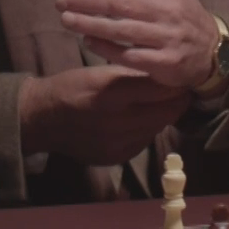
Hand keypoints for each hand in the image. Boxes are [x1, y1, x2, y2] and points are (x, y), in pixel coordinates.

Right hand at [18, 65, 191, 165]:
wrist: (44, 119)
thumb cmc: (73, 86)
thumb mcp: (101, 71)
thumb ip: (134, 75)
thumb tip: (164, 74)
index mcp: (113, 94)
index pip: (161, 90)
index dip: (177, 84)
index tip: (184, 77)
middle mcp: (118, 122)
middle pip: (165, 113)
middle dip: (177, 101)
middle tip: (181, 91)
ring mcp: (118, 144)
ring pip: (157, 128)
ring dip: (163, 115)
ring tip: (163, 103)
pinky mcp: (116, 157)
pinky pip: (143, 141)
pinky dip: (147, 129)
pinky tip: (142, 119)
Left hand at [56, 0, 220, 89]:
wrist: (213, 50)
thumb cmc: (178, 13)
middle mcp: (169, 9)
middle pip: (120, 2)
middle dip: (86, 1)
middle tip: (59, 2)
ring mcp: (170, 37)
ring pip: (124, 29)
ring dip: (91, 24)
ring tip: (66, 20)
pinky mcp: (168, 63)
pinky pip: (132, 56)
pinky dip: (108, 49)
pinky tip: (88, 42)